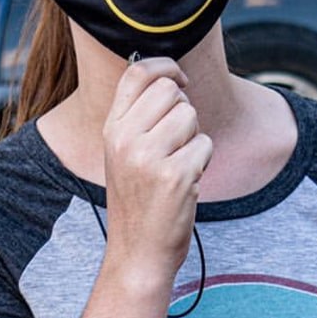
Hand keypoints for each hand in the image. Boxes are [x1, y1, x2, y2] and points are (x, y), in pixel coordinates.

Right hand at [101, 58, 212, 288]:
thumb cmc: (139, 200)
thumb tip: (171, 78)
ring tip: (178, 165)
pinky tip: (186, 183)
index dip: (166, 66)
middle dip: (184, 110)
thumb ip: (139, 117)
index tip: (180, 78)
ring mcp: (148, 157)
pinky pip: (205, 145)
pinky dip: (203, 162)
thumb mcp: (125, 153)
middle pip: (171, 91)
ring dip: (194, 139)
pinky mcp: (175, 175)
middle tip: (177, 142)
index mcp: (111, 130)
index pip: (137, 73)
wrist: (137, 252)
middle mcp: (125, 139)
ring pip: (191, 116)